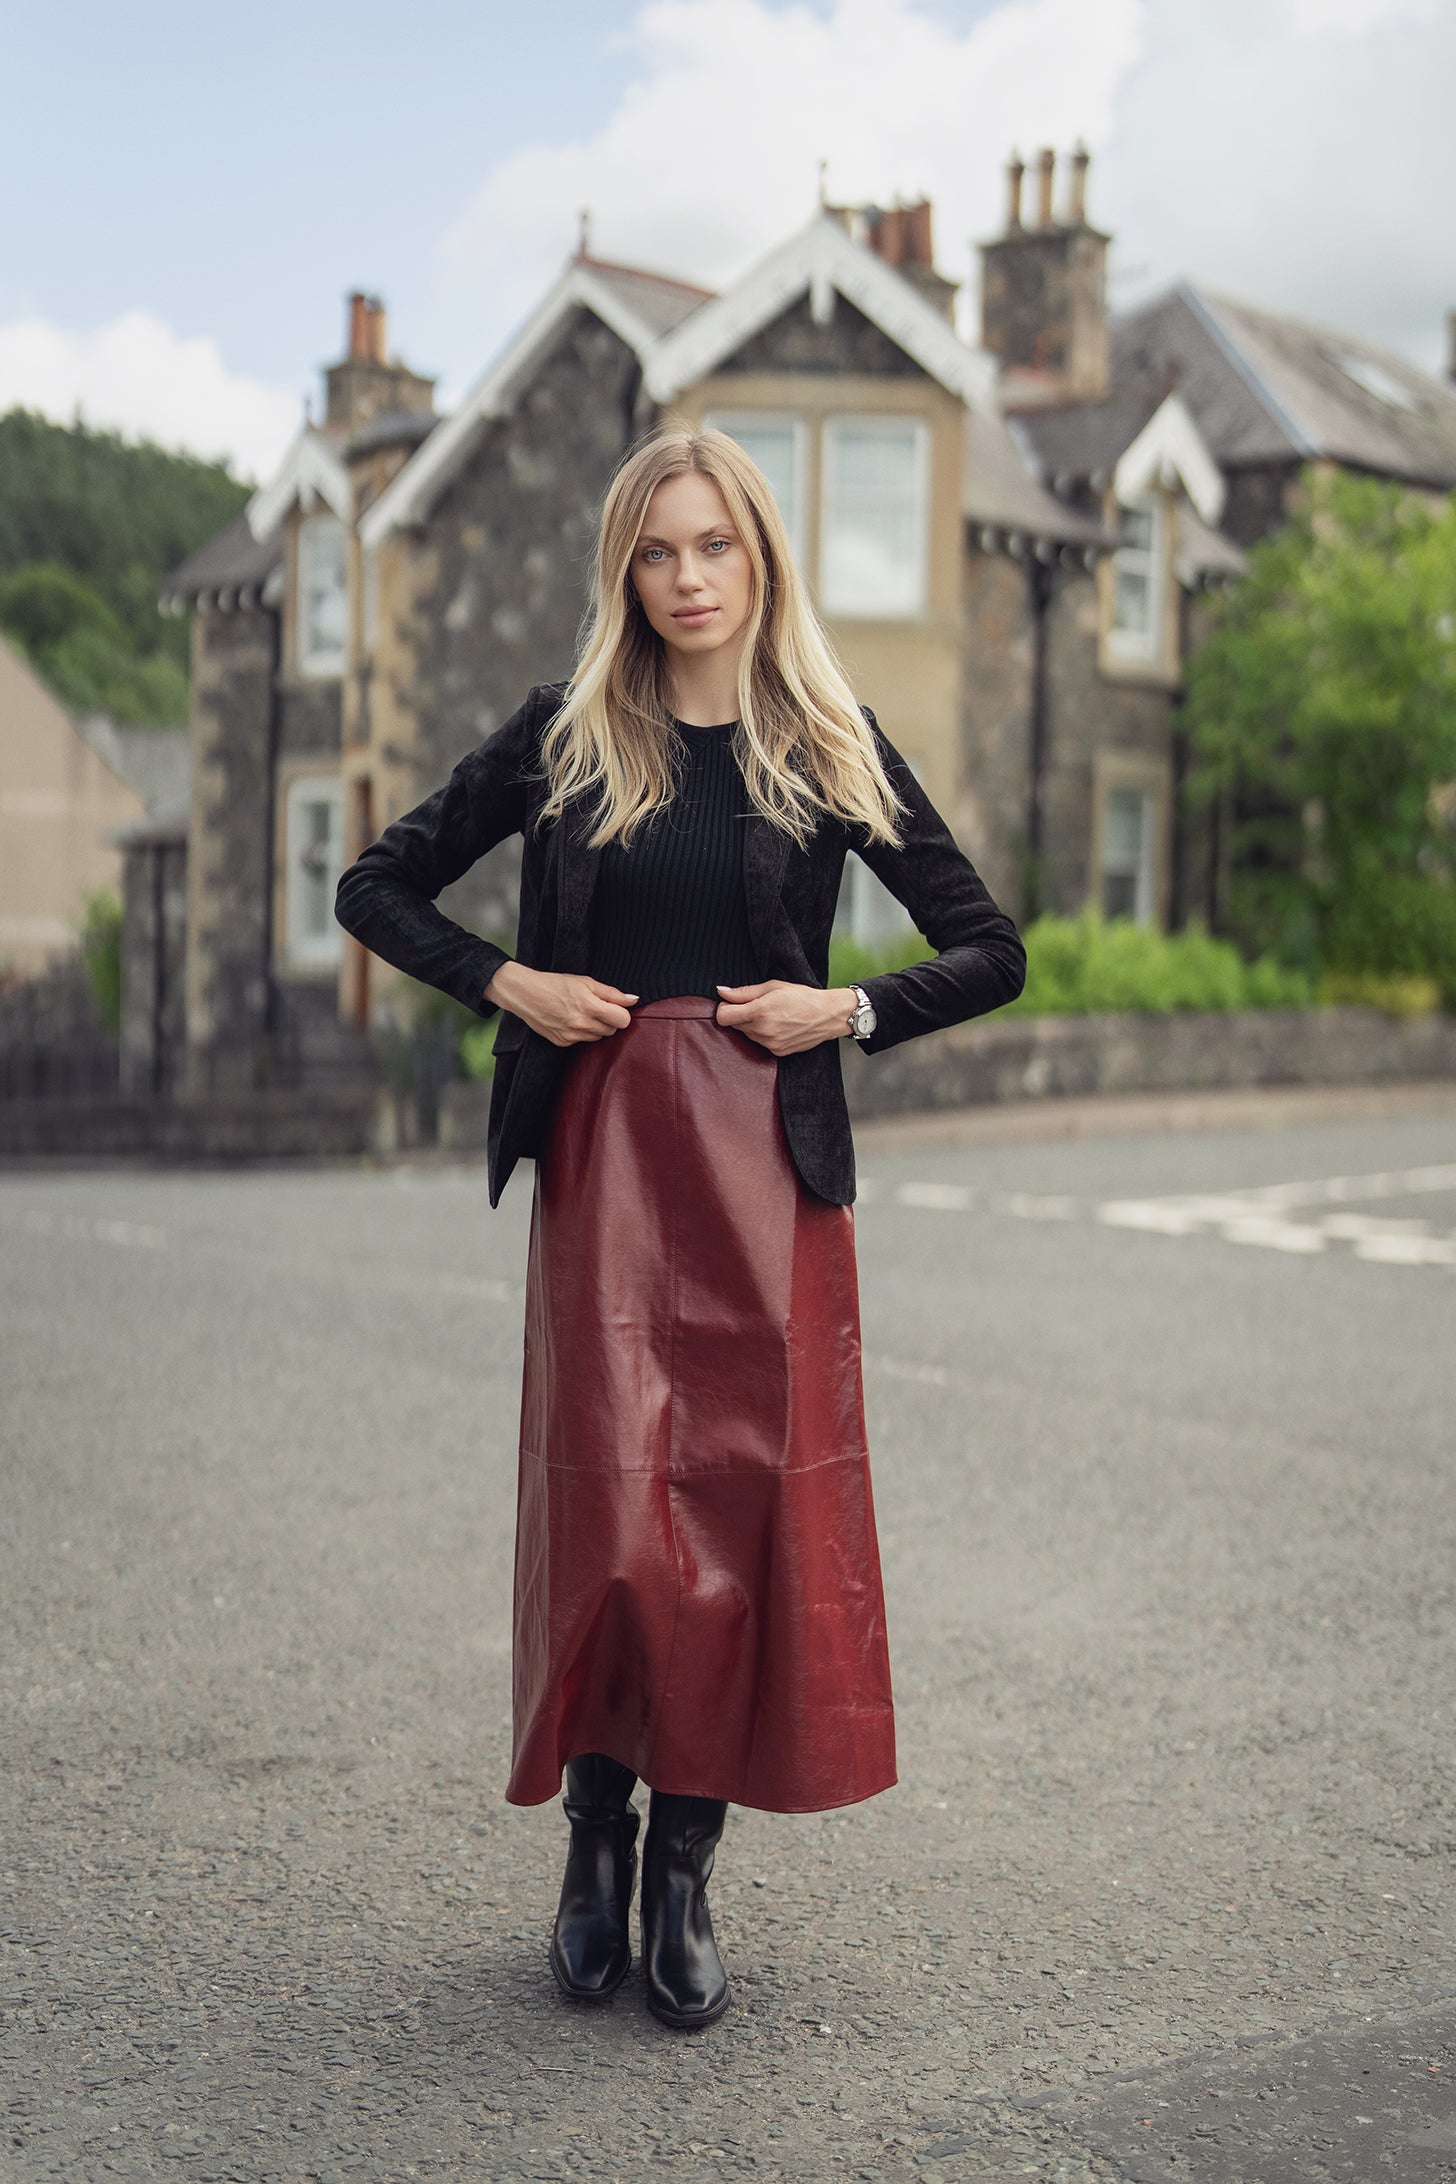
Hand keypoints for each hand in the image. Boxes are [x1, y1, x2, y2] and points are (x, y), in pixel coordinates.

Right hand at [484, 961, 637, 1045]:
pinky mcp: (563, 1043)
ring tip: (582, 1013)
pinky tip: (570, 1020)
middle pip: (612, 1030)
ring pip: (598, 1037)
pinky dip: (581, 1033)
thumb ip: (612, 993)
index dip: (622, 1013)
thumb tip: (634, 1000)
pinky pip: (582, 1041)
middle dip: (609, 1020)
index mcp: (590, 1006)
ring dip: (596, 1027)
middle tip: (596, 1007)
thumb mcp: (585, 982)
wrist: (525, 994)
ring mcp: (571, 1036)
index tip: (615, 1007)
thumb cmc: (555, 984)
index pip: (623, 1020)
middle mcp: (581, 1024)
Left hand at [714, 980, 857, 1054]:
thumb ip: (744, 992)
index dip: (724, 1008)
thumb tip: (721, 992)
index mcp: (760, 1011)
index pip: (723, 1016)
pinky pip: (760, 1042)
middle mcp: (763, 1030)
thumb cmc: (803, 997)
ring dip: (752, 1025)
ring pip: (747, 1034)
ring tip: (772, 1015)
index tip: (733, 1002)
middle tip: (759, 1005)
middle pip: (734, 1025)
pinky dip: (764, 1034)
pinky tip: (779, 1025)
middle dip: (741, 1014)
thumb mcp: (773, 987)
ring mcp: (770, 1044)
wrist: (828, 1015)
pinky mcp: (777, 1052)